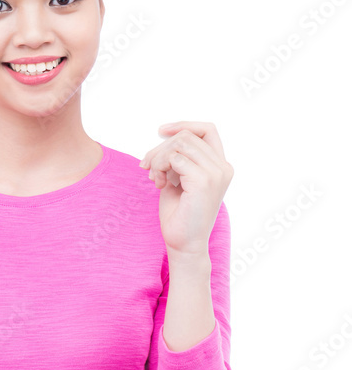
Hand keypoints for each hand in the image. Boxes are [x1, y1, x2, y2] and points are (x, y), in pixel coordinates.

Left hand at [139, 121, 233, 255]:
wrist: (184, 244)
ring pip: (179, 144)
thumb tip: (166, 135)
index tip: (161, 131)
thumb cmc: (179, 214)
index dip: (184, 125)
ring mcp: (216, 173)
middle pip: (187, 136)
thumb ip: (179, 157)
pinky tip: (159, 184)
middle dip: (160, 148)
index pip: (207, 130)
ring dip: (159, 158)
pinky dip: (160, 167)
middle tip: (146, 167)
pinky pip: (174, 158)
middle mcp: (223, 167)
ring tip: (155, 178)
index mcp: (220, 166)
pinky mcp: (204, 181)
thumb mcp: (179, 178)